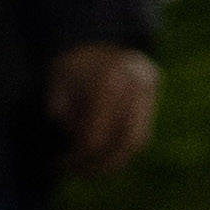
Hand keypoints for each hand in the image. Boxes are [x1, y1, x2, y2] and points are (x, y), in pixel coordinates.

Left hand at [46, 43, 160, 177]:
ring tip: (92, 168)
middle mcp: (136, 84)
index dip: (78, 157)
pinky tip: (106, 153)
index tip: (62, 164)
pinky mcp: (153, 93)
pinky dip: (124, 147)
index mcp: (108, 80)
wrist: (98, 36)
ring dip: (116, 160)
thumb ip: (62, 110)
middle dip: (102, 164)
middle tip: (80, 173)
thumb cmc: (71, 65)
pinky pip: (143, 131)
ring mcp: (149, 88)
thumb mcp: (56, 84)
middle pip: (125, 141)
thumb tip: (74, 135)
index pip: (96, 135)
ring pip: (139, 139)